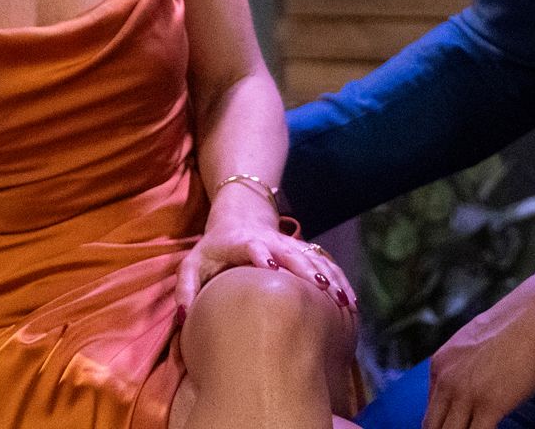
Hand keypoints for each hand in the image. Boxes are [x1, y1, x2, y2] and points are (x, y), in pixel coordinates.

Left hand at [174, 189, 355, 315]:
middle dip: (307, 269)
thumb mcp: (192, 264)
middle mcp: (270, 241)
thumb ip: (186, 289)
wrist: (239, 217)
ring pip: (314, 257)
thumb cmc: (212, 249)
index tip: (270, 267)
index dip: (261, 254)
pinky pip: (325, 264)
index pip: (253, 245)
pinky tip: (350, 300)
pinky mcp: (302, 251)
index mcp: (242, 242)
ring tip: (343, 301)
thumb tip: (185, 317)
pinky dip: (339, 279)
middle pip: (292, 252)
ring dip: (330, 277)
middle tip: (321, 290)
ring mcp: (290, 245)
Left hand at [423, 276, 534, 428]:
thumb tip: (468, 390)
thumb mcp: (473, 345)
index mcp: (439, 367)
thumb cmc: (514, 329)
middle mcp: (446, 381)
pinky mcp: (489, 405)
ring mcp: (466, 394)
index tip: (458, 428)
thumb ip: (462, 369)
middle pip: (434, 427)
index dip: (443, 427)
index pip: (429, 414)